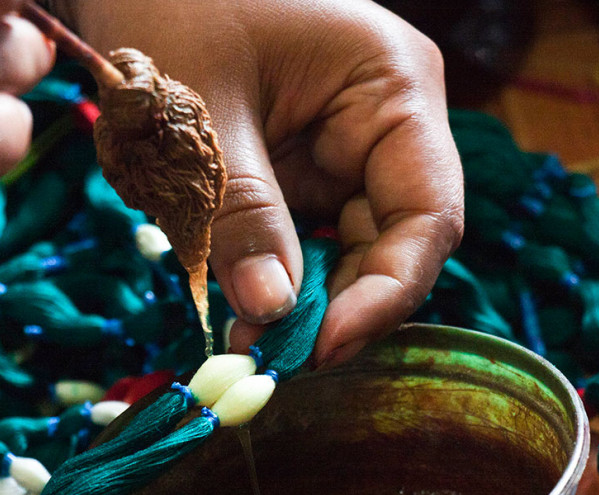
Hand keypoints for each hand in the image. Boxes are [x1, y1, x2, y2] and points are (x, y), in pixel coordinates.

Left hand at [65, 0, 463, 366]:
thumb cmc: (170, 4)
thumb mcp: (201, 113)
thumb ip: (241, 213)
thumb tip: (273, 315)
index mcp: (393, 87)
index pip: (428, 214)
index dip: (387, 293)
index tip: (325, 348)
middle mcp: (385, 122)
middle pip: (391, 242)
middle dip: (335, 305)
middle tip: (271, 355)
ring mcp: (344, 146)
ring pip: (346, 249)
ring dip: (301, 300)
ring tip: (245, 338)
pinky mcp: (302, 166)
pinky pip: (304, 236)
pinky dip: (275, 276)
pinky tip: (239, 305)